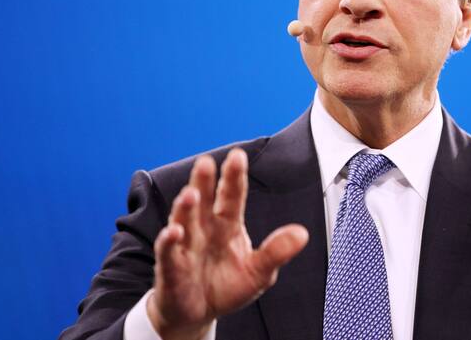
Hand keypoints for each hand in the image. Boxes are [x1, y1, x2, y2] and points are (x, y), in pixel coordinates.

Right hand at [147, 148, 308, 339]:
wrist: (198, 314)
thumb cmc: (227, 287)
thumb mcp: (259, 272)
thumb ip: (276, 251)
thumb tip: (302, 233)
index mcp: (227, 225)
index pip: (231, 196)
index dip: (234, 177)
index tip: (237, 156)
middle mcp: (204, 229)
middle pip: (203, 200)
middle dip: (203, 181)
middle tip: (206, 162)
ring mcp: (186, 245)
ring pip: (184, 220)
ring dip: (185, 207)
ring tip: (190, 194)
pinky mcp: (171, 267)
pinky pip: (168, 251)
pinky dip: (169, 241)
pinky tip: (174, 232)